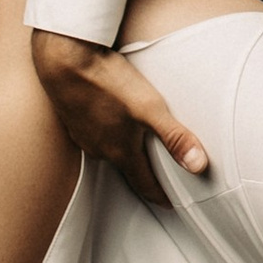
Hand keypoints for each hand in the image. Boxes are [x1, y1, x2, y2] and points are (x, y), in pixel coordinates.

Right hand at [31, 31, 209, 206]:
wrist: (64, 59)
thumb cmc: (106, 82)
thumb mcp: (149, 108)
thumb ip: (174, 137)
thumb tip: (199, 165)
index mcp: (120, 151)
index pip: (144, 183)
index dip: (159, 195)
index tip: (168, 203)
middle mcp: (99, 148)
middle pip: (127, 168)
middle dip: (143, 173)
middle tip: (158, 176)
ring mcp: (83, 133)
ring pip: (108, 149)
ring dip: (124, 150)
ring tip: (137, 146)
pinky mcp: (73, 116)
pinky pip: (95, 132)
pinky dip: (107, 131)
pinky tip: (111, 119)